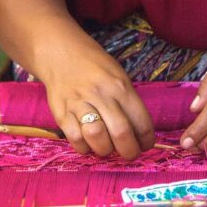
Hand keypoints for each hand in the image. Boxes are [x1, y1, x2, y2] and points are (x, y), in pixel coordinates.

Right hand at [43, 41, 154, 158]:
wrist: (60, 52)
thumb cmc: (96, 69)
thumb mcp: (119, 78)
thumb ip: (129, 104)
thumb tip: (140, 136)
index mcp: (120, 86)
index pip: (141, 121)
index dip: (146, 141)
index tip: (145, 146)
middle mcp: (100, 94)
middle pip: (121, 132)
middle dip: (129, 151)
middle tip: (129, 154)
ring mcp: (78, 103)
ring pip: (96, 137)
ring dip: (105, 150)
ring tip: (107, 148)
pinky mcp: (60, 112)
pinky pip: (75, 139)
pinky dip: (84, 147)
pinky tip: (88, 143)